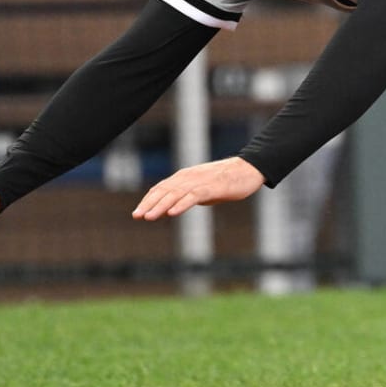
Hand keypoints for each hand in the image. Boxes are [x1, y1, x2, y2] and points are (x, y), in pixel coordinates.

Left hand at [132, 156, 264, 220]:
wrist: (248, 170)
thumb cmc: (225, 181)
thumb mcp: (201, 190)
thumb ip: (185, 197)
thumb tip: (169, 209)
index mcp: (185, 177)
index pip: (161, 188)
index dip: (148, 200)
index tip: (137, 213)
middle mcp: (189, 177)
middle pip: (165, 191)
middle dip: (149, 204)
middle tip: (137, 216)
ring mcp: (200, 181)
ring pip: (176, 194)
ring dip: (161, 206)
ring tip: (150, 217)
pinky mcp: (212, 186)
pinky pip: (194, 196)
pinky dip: (182, 204)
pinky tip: (173, 212)